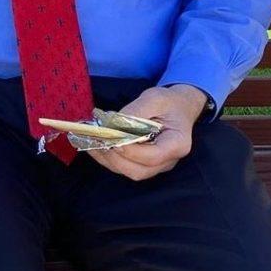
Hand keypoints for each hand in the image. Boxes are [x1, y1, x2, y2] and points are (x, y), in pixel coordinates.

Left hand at [86, 84, 207, 181]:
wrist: (179, 108)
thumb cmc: (169, 102)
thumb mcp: (154, 98)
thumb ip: (135, 110)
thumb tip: (113, 124)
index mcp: (178, 144)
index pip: (153, 156)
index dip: (131, 151)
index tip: (114, 139)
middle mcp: (168, 161)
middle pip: (139, 171)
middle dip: (115, 158)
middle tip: (99, 141)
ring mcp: (157, 166)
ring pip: (130, 172)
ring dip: (108, 160)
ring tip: (91, 142)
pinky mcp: (145, 164)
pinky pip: (126, 167)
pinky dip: (109, 159)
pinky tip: (95, 146)